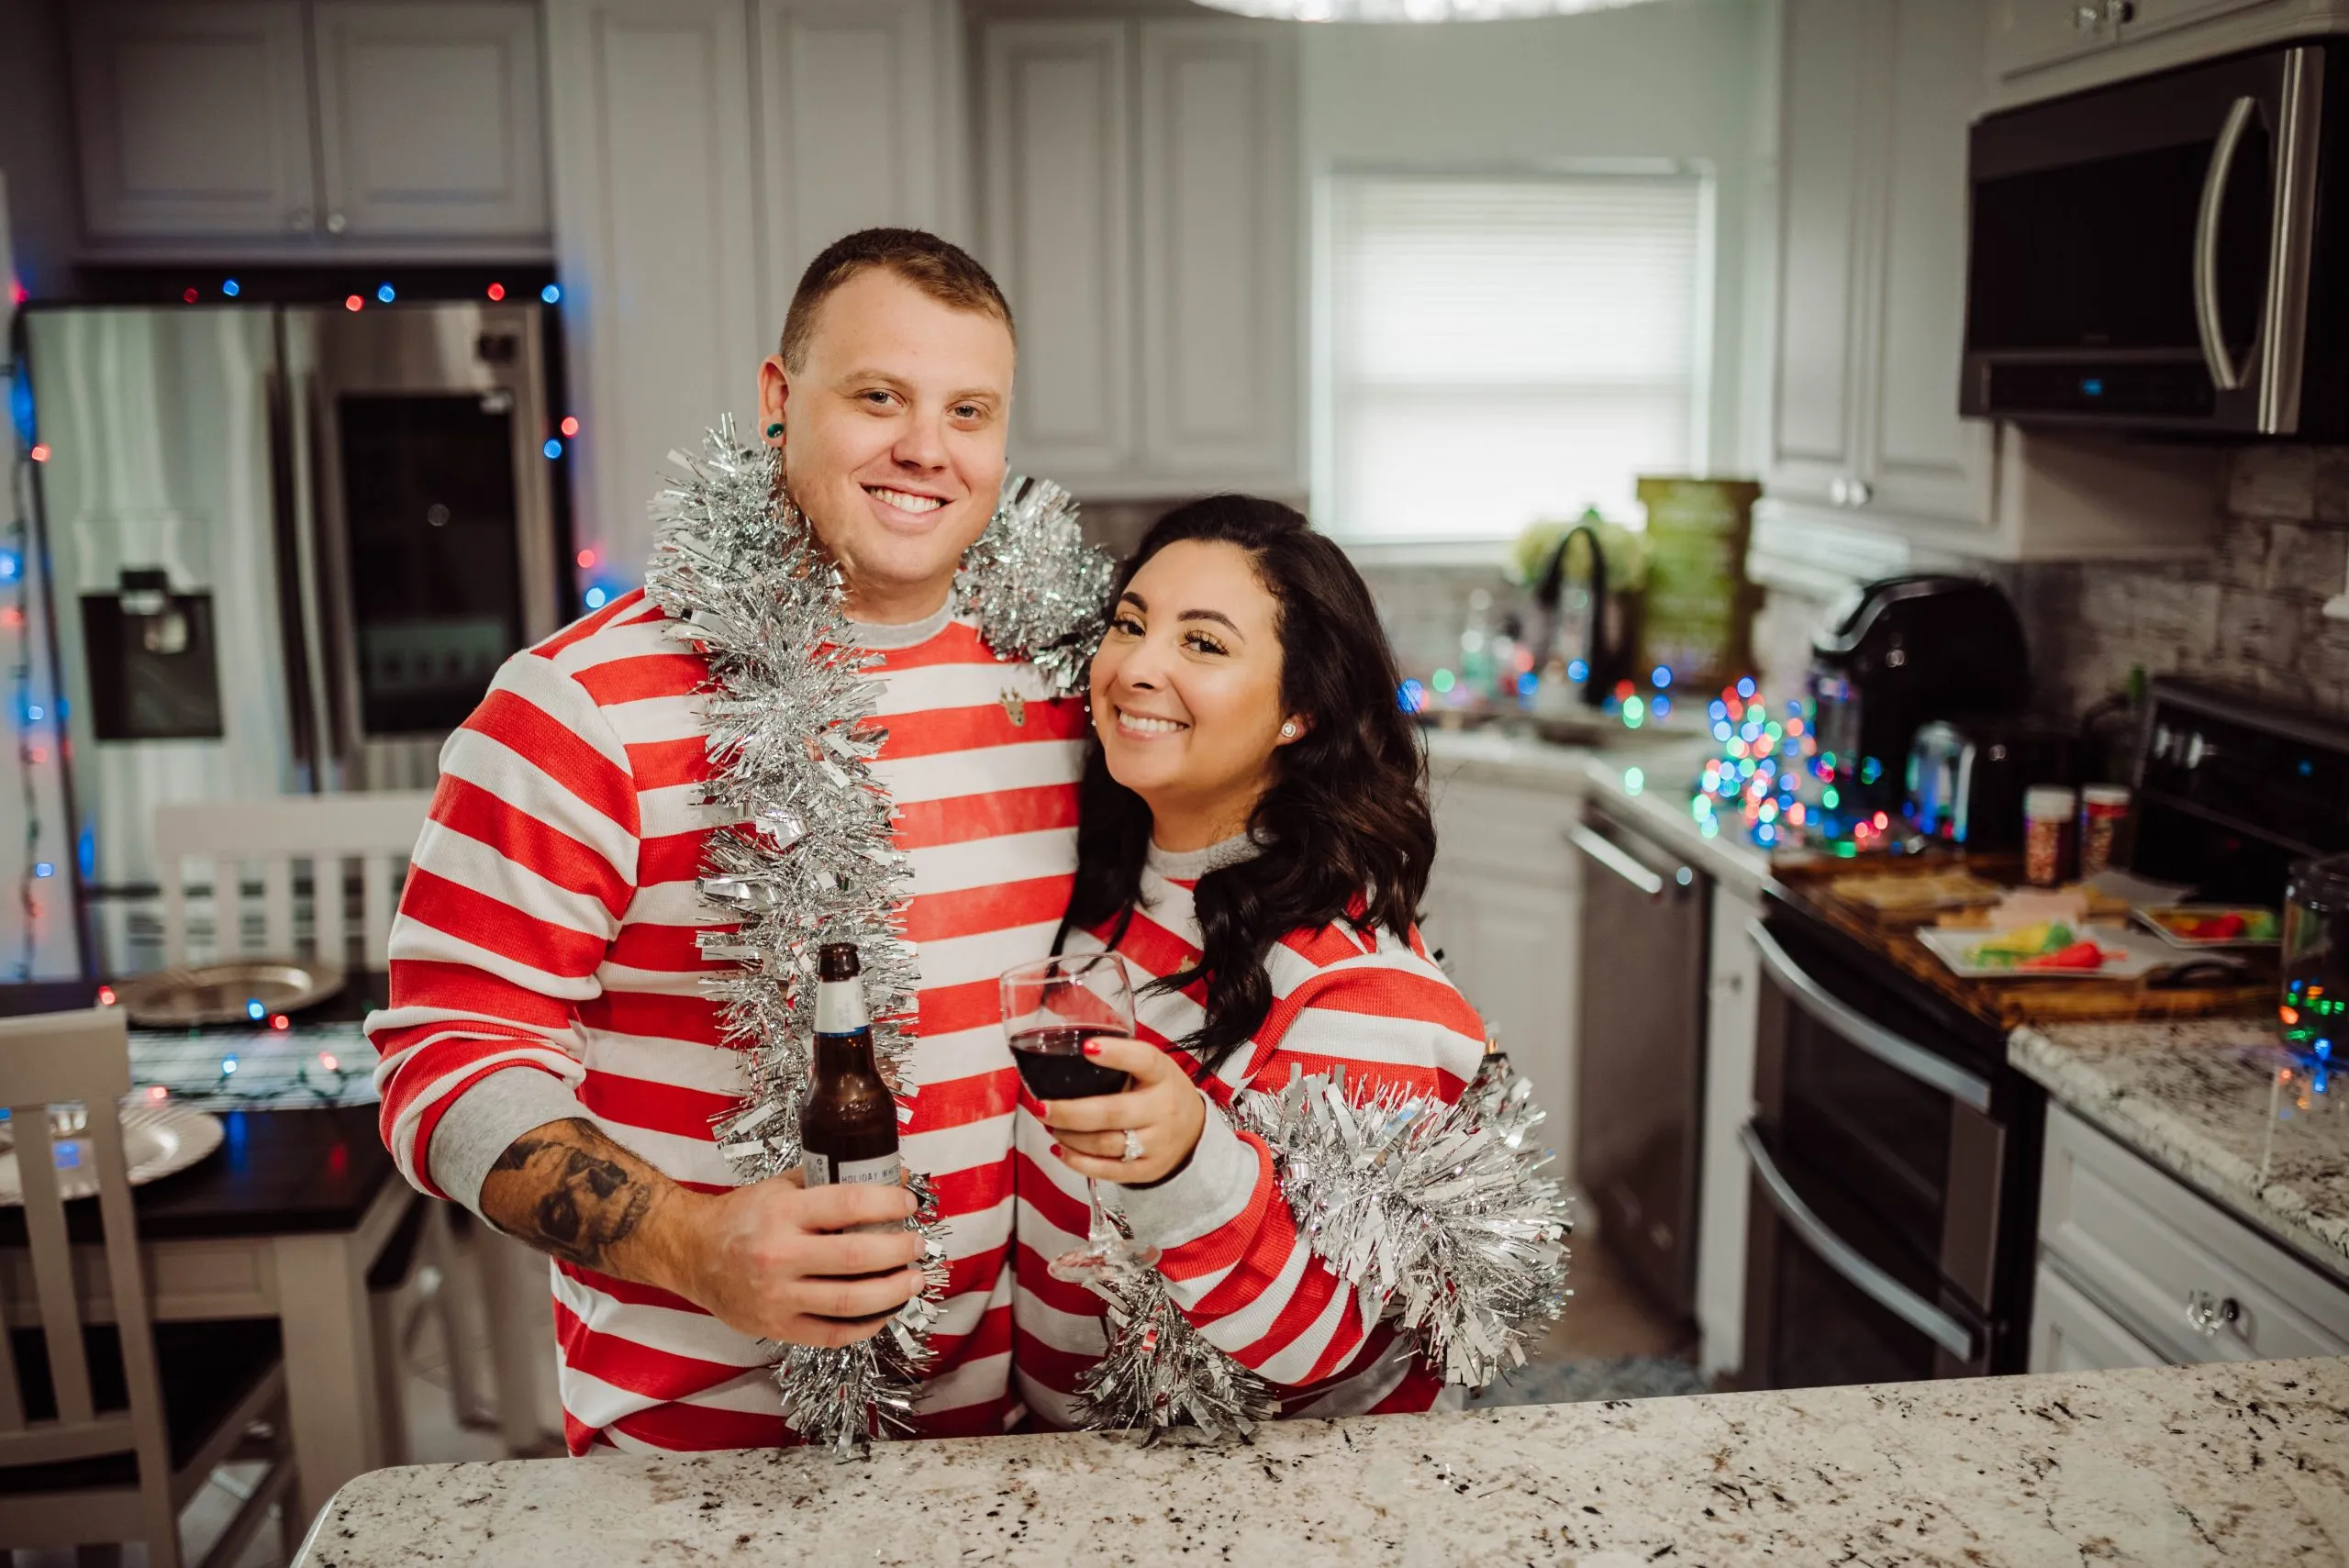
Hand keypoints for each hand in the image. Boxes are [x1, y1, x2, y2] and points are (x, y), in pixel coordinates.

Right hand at [665, 1169, 925, 1347]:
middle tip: (917, 1245)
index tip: (909, 1203)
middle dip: (898, 1251)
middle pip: (856, 1257)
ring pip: (850, 1302)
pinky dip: (866, 1326)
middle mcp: (779, 1256)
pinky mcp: (777, 1328)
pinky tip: (885, 1310)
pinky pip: (833, 1334)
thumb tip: (890, 1177)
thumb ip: (829, 1181)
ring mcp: (778, 1297)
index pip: (848, 1204)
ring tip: (913, 1279)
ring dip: (893, 1292)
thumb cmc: (741, 1216)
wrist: (693, 1254)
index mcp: (782, 1213)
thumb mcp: (780, 1187)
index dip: (888, 1202)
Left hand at [1040, 1034, 1206, 1185]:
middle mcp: (1163, 1109)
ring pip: (1105, 1143)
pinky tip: (1060, 1150)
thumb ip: (1122, 1062)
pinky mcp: (1147, 1170)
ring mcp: (1157, 1143)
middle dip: (1070, 1111)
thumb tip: (1068, 1053)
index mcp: (1163, 1075)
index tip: (1086, 1047)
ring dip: (1069, 1136)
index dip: (1117, 1054)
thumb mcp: (1153, 1070)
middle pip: (1112, 1112)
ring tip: (1049, 1125)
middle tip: (1040, 1106)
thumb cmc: (1161, 1094)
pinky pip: (1108, 1170)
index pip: (1144, 1060)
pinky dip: (1078, 1162)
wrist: (1195, 1135)